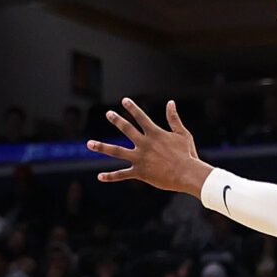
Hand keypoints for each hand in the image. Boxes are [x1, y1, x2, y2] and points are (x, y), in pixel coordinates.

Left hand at [89, 100, 209, 198]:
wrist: (187, 174)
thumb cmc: (187, 154)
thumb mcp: (182, 134)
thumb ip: (174, 118)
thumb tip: (170, 102)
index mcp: (155, 133)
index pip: (140, 117)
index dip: (132, 108)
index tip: (124, 100)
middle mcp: (144, 144)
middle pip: (126, 129)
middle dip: (116, 120)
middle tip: (108, 113)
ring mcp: (140, 158)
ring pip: (116, 151)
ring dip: (102, 147)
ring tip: (89, 144)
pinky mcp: (139, 172)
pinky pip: (122, 174)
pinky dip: (111, 176)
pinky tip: (100, 176)